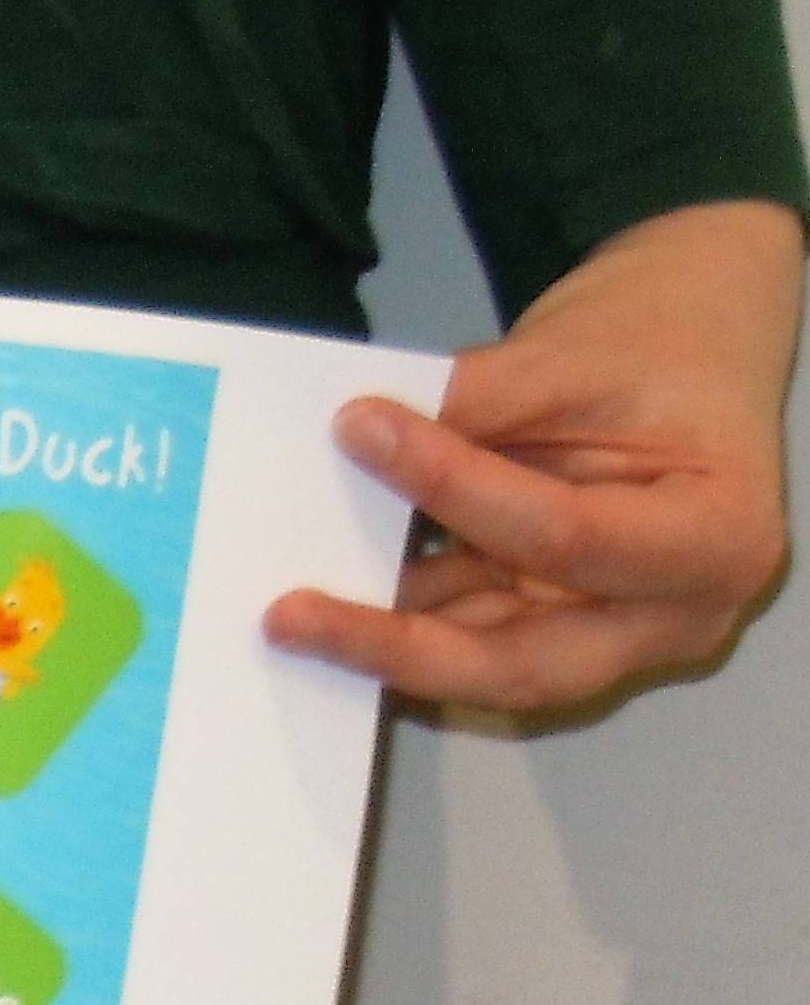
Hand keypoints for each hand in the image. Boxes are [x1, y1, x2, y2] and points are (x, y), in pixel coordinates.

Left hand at [265, 199, 803, 711]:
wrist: (691, 344)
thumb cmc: (661, 342)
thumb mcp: (578, 354)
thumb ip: (479, 403)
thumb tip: (363, 435)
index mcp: (714, 541)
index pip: (561, 533)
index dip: (456, 487)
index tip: (361, 430)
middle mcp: (668, 617)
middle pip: (516, 661)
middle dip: (397, 643)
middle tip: (292, 617)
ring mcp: (606, 638)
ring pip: (475, 662)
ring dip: (381, 637)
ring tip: (290, 610)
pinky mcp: (547, 631)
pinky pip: (462, 638)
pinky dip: (398, 618)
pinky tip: (326, 599)